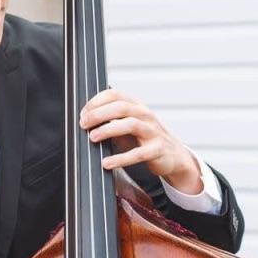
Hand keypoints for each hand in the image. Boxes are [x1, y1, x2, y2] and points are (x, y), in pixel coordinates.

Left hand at [79, 88, 202, 192]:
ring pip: (130, 124)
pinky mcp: (157, 149)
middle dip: (99, 114)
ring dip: (108, 130)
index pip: (115, 94)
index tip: (83, 113)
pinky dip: (121, 158)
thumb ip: (110, 122)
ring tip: (92, 138)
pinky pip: (138, 153)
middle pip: (120, 107)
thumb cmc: (145, 139)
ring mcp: (153, 131)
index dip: (96, 101)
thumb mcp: (127, 126)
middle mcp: (145, 115)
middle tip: (83, 124)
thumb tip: (85, 122)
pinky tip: (107, 163)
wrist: (174, 156)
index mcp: (136, 106)